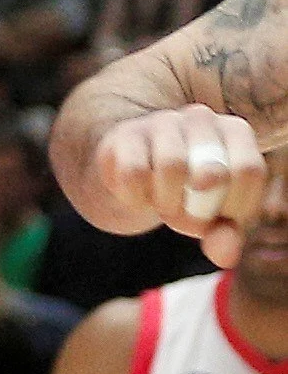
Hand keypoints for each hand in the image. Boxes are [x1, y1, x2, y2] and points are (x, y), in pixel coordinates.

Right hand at [92, 103, 267, 264]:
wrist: (129, 175)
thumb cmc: (183, 194)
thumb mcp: (211, 217)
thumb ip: (226, 235)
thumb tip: (225, 256)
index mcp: (235, 131)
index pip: (248, 171)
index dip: (234, 206)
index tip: (219, 217)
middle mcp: (201, 117)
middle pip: (214, 171)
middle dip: (198, 209)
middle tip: (185, 217)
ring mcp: (161, 121)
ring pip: (172, 167)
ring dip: (165, 202)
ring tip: (161, 205)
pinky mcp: (125, 135)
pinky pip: (133, 172)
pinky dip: (136, 197)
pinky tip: (137, 196)